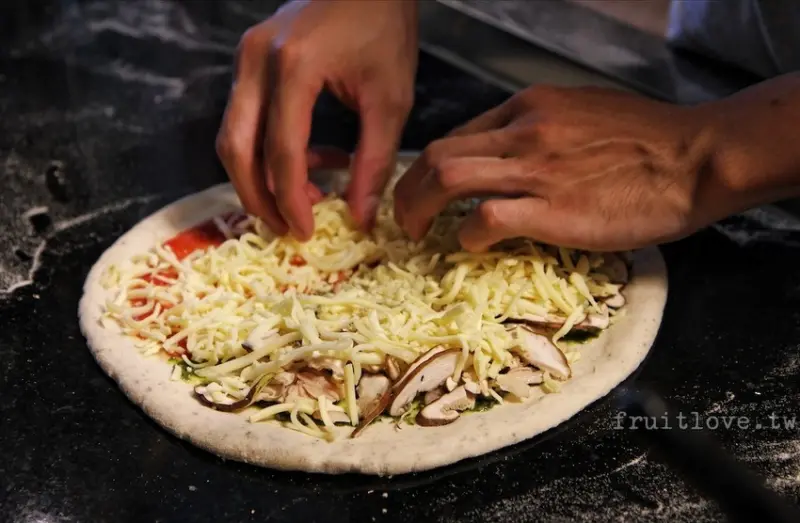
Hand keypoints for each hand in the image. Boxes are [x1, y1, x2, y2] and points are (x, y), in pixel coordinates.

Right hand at [216, 0, 416, 239]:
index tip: (306, 233)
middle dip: (259, 199)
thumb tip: (360, 217)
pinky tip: (309, 159)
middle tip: (289, 228)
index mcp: (294, 68)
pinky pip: (243, 119)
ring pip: (232, 137)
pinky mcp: (248, 59)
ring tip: (305, 198)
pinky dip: (265, 150)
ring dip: (259, 178)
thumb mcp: (390, 99)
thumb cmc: (385, 29)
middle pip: (236, 149)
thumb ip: (374, 161)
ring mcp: (245, 57)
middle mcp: (256, 61)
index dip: (291, 200)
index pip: (280, 152)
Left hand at [394, 85, 713, 251]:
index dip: (433, 166)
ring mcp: (536, 169)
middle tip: (405, 217)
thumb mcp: (585, 112)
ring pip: (448, 178)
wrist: (696, 157)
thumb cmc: (650, 139)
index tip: (428, 190)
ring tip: (416, 234)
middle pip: (439, 153)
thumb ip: (543, 127)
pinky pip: (486, 219)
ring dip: (419, 208)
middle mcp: (524, 130)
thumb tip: (513, 152)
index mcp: (530, 106)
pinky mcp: (552, 209)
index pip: (460, 134)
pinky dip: (467, 235)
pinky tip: (470, 246)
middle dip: (409, 187)